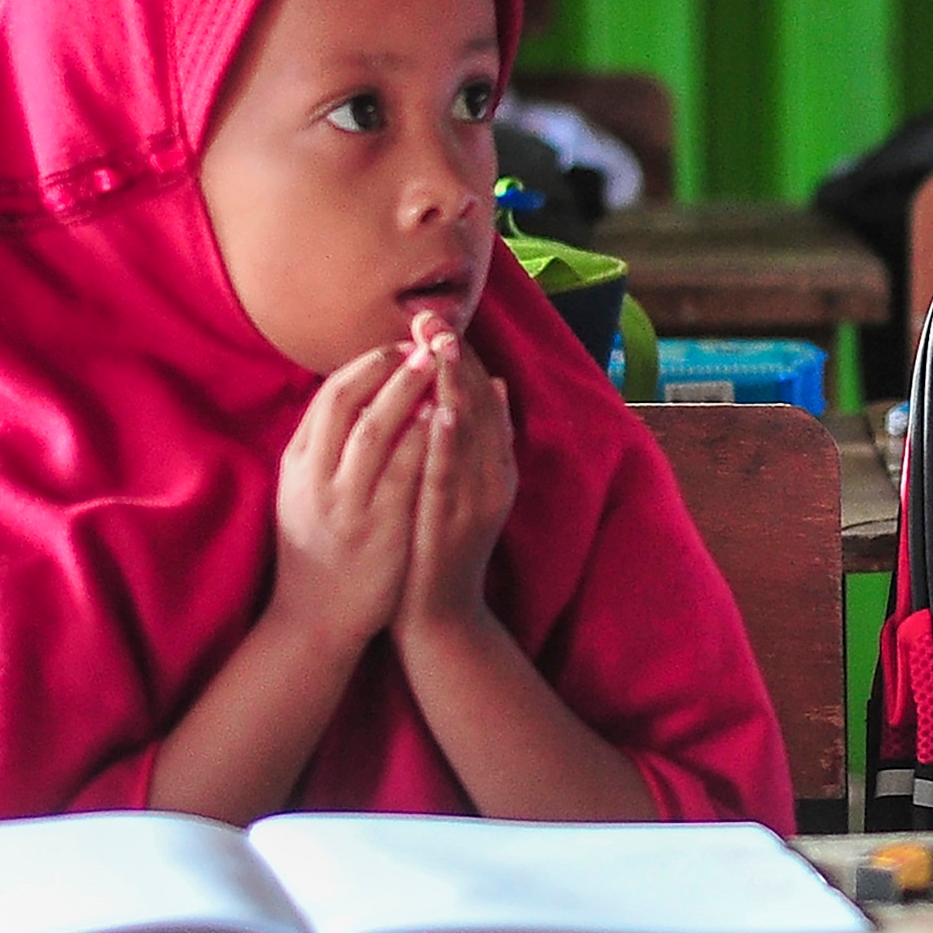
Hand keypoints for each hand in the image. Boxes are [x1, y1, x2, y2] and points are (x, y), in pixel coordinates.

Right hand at [268, 336, 435, 653]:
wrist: (313, 621)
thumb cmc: (315, 551)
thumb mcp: (302, 493)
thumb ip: (320, 446)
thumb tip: (347, 393)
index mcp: (297, 466)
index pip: (326, 400)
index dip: (362, 368)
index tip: (392, 347)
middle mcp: (315, 480)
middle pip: (347, 406)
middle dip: (385, 370)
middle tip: (420, 344)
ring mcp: (345, 504)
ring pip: (374, 434)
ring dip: (407, 394)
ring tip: (436, 365)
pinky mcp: (377, 529)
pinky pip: (402, 476)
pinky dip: (422, 442)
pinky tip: (443, 419)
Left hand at [397, 313, 517, 639]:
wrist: (441, 616)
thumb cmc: (441, 547)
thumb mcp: (466, 486)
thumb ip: (481, 440)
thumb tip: (496, 385)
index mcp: (496, 465)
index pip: (484, 398)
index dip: (463, 356)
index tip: (441, 318)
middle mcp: (493, 476)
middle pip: (480, 405)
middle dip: (456, 358)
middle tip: (436, 316)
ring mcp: (476, 499)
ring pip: (469, 433)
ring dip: (455, 385)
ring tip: (443, 345)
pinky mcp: (453, 521)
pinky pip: (449, 474)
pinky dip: (447, 439)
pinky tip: (439, 408)